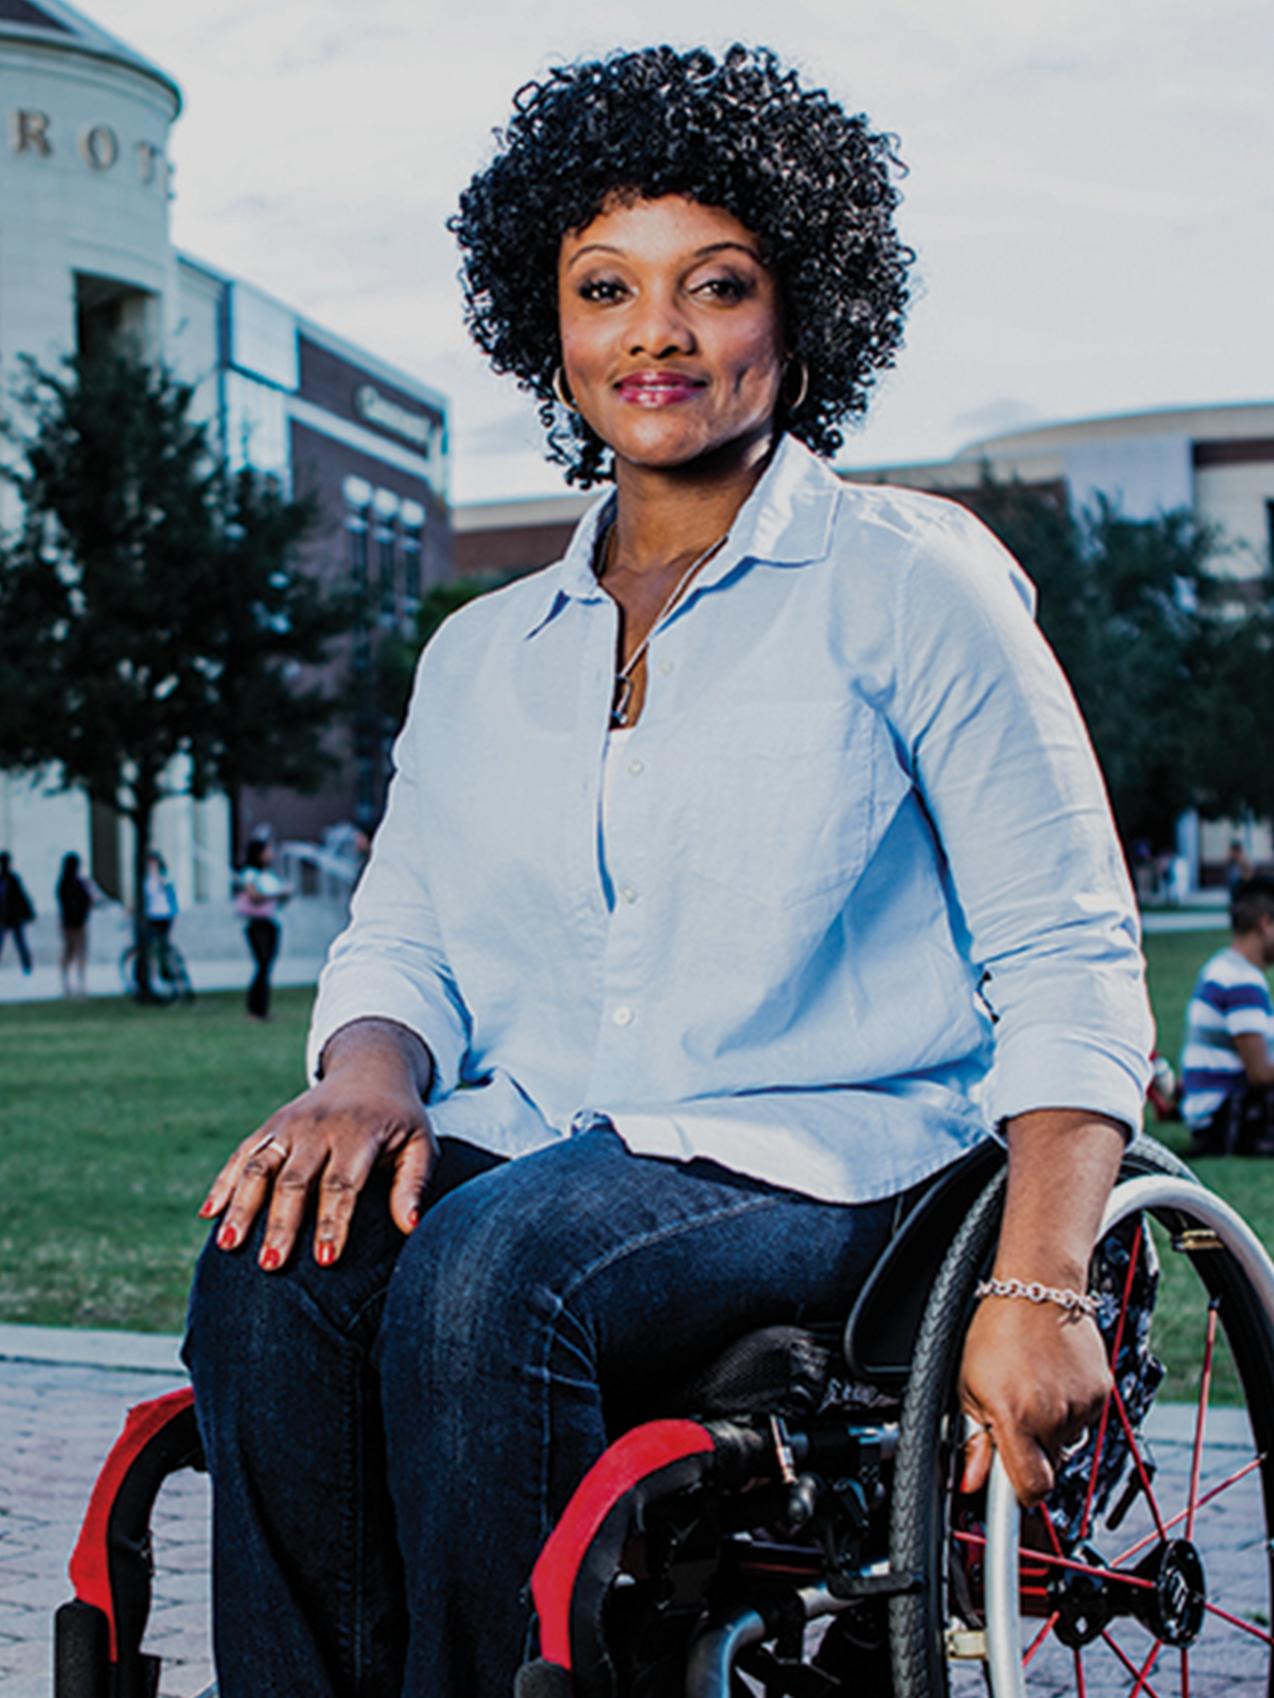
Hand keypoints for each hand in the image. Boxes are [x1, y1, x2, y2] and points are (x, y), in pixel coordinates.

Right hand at [199, 1027, 434, 1269]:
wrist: (370, 1070)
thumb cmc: (399, 1120)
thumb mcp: (420, 1144)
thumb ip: (414, 1184)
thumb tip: (410, 1227)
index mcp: (359, 1133)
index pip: (341, 1184)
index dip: (331, 1223)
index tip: (324, 1261)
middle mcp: (319, 1127)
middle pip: (294, 1180)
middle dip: (281, 1224)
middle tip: (270, 1266)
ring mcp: (289, 1124)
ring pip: (259, 1166)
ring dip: (242, 1206)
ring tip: (229, 1246)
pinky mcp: (271, 1125)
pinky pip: (242, 1153)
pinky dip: (223, 1182)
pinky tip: (209, 1214)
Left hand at [958, 1294, 1111, 1507]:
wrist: (1039, 1287)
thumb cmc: (997, 1330)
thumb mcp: (969, 1385)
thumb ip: (973, 1440)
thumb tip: (972, 1483)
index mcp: (1015, 1416)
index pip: (1030, 1489)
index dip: (1020, 1498)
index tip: (1012, 1501)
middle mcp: (1052, 1415)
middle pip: (1048, 1466)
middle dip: (1031, 1453)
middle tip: (1014, 1418)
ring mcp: (1081, 1404)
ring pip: (1067, 1443)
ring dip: (1050, 1429)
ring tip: (1032, 1388)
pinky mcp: (1102, 1392)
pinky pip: (1084, 1420)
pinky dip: (1069, 1410)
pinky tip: (1052, 1380)